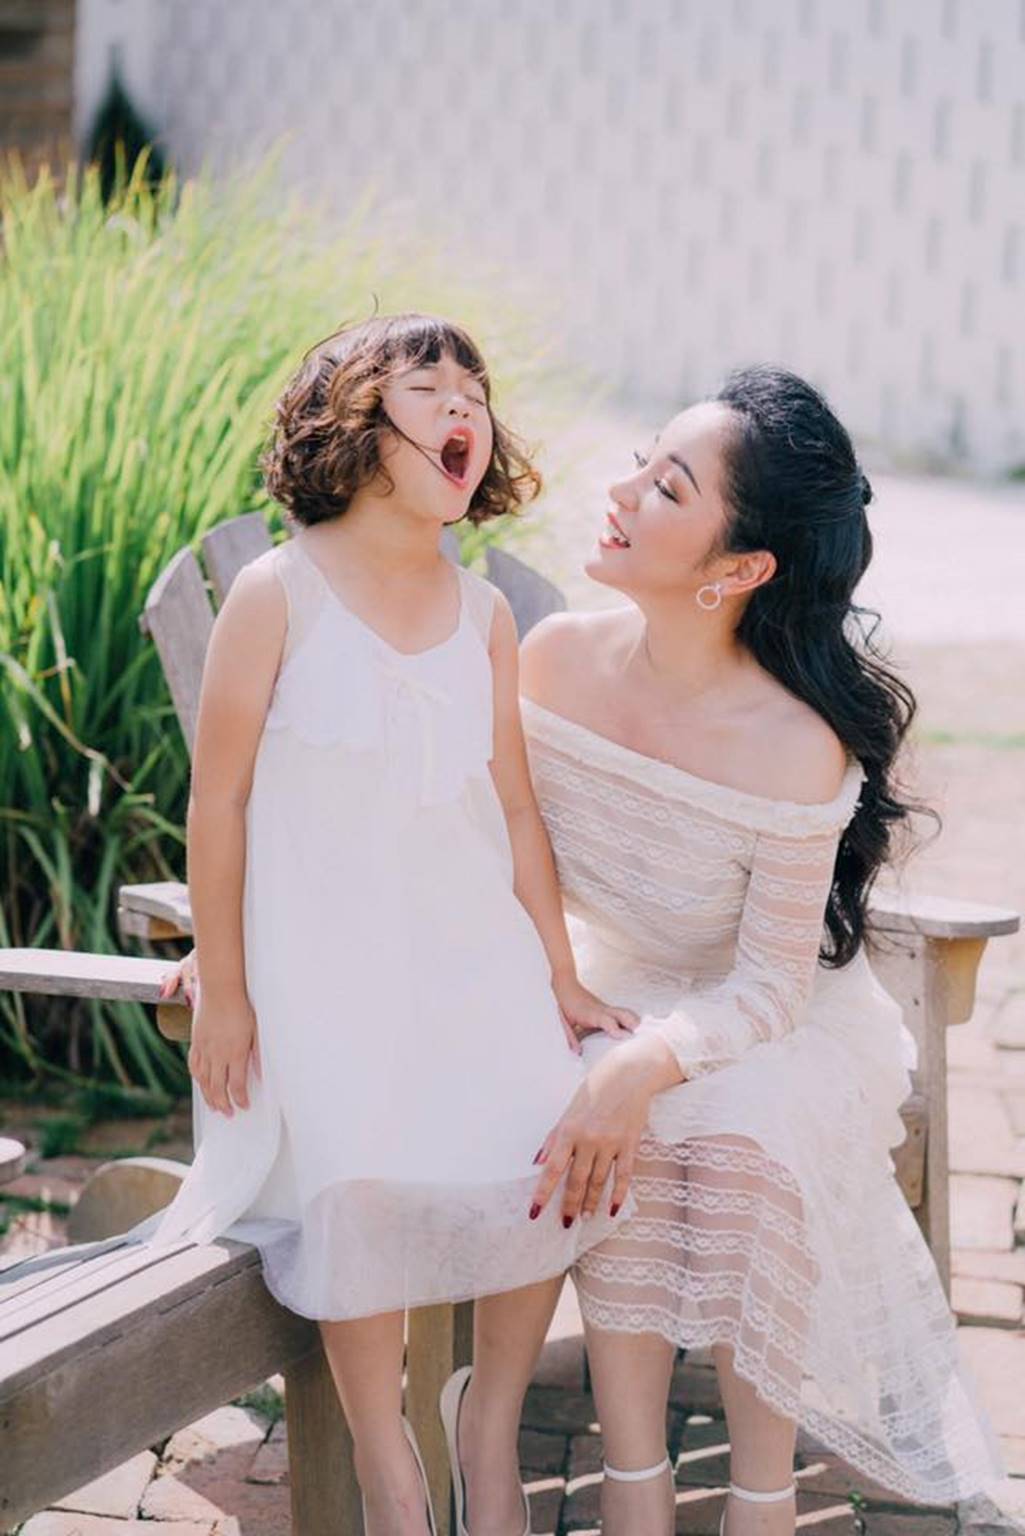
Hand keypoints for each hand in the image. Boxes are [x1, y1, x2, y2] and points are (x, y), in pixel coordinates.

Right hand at [159, 952, 260, 1115]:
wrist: (221, 990)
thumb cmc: (242, 1008)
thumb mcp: (256, 1031)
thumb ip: (257, 1054)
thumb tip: (260, 1074)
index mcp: (235, 1053)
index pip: (236, 1085)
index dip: (240, 1099)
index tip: (244, 1106)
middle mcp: (218, 1054)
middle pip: (217, 1088)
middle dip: (223, 1104)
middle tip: (228, 1114)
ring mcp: (205, 1049)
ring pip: (203, 1080)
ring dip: (209, 1097)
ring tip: (215, 1107)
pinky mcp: (196, 1042)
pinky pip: (194, 1066)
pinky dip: (198, 1079)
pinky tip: (201, 1084)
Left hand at [530, 1032, 677, 1225]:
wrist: (628, 1074)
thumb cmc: (595, 1090)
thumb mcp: (568, 1111)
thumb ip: (554, 1138)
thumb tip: (538, 1162)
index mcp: (569, 1131)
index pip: (552, 1169)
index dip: (543, 1193)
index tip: (535, 1212)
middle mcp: (588, 1139)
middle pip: (576, 1181)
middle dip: (569, 1205)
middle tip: (565, 1223)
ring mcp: (611, 1143)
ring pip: (598, 1181)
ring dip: (591, 1202)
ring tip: (586, 1218)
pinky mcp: (630, 1144)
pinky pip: (624, 1175)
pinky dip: (619, 1194)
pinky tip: (613, 1209)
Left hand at [552, 969, 638, 1050]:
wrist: (566, 984)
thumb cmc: (564, 1002)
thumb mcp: (563, 1020)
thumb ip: (570, 1036)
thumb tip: (577, 1052)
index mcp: (591, 1013)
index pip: (607, 1020)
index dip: (616, 1029)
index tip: (625, 1038)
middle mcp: (603, 1010)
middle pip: (624, 1014)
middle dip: (635, 1026)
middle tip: (645, 1039)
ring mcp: (607, 1008)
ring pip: (627, 1013)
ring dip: (637, 1023)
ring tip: (646, 1037)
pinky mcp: (608, 1009)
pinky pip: (623, 1014)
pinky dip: (632, 1021)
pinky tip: (637, 1031)